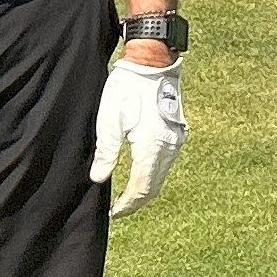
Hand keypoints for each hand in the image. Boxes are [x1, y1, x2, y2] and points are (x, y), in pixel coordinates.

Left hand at [93, 49, 185, 216]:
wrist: (152, 62)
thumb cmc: (128, 87)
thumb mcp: (109, 119)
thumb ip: (105, 152)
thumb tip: (98, 179)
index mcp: (152, 146)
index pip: (141, 187)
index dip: (127, 204)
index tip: (114, 214)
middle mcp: (169, 146)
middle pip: (154, 186)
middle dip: (136, 201)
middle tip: (118, 210)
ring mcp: (176, 140)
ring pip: (161, 176)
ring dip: (145, 189)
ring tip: (126, 196)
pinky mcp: (177, 133)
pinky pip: (165, 163)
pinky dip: (152, 174)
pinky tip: (139, 174)